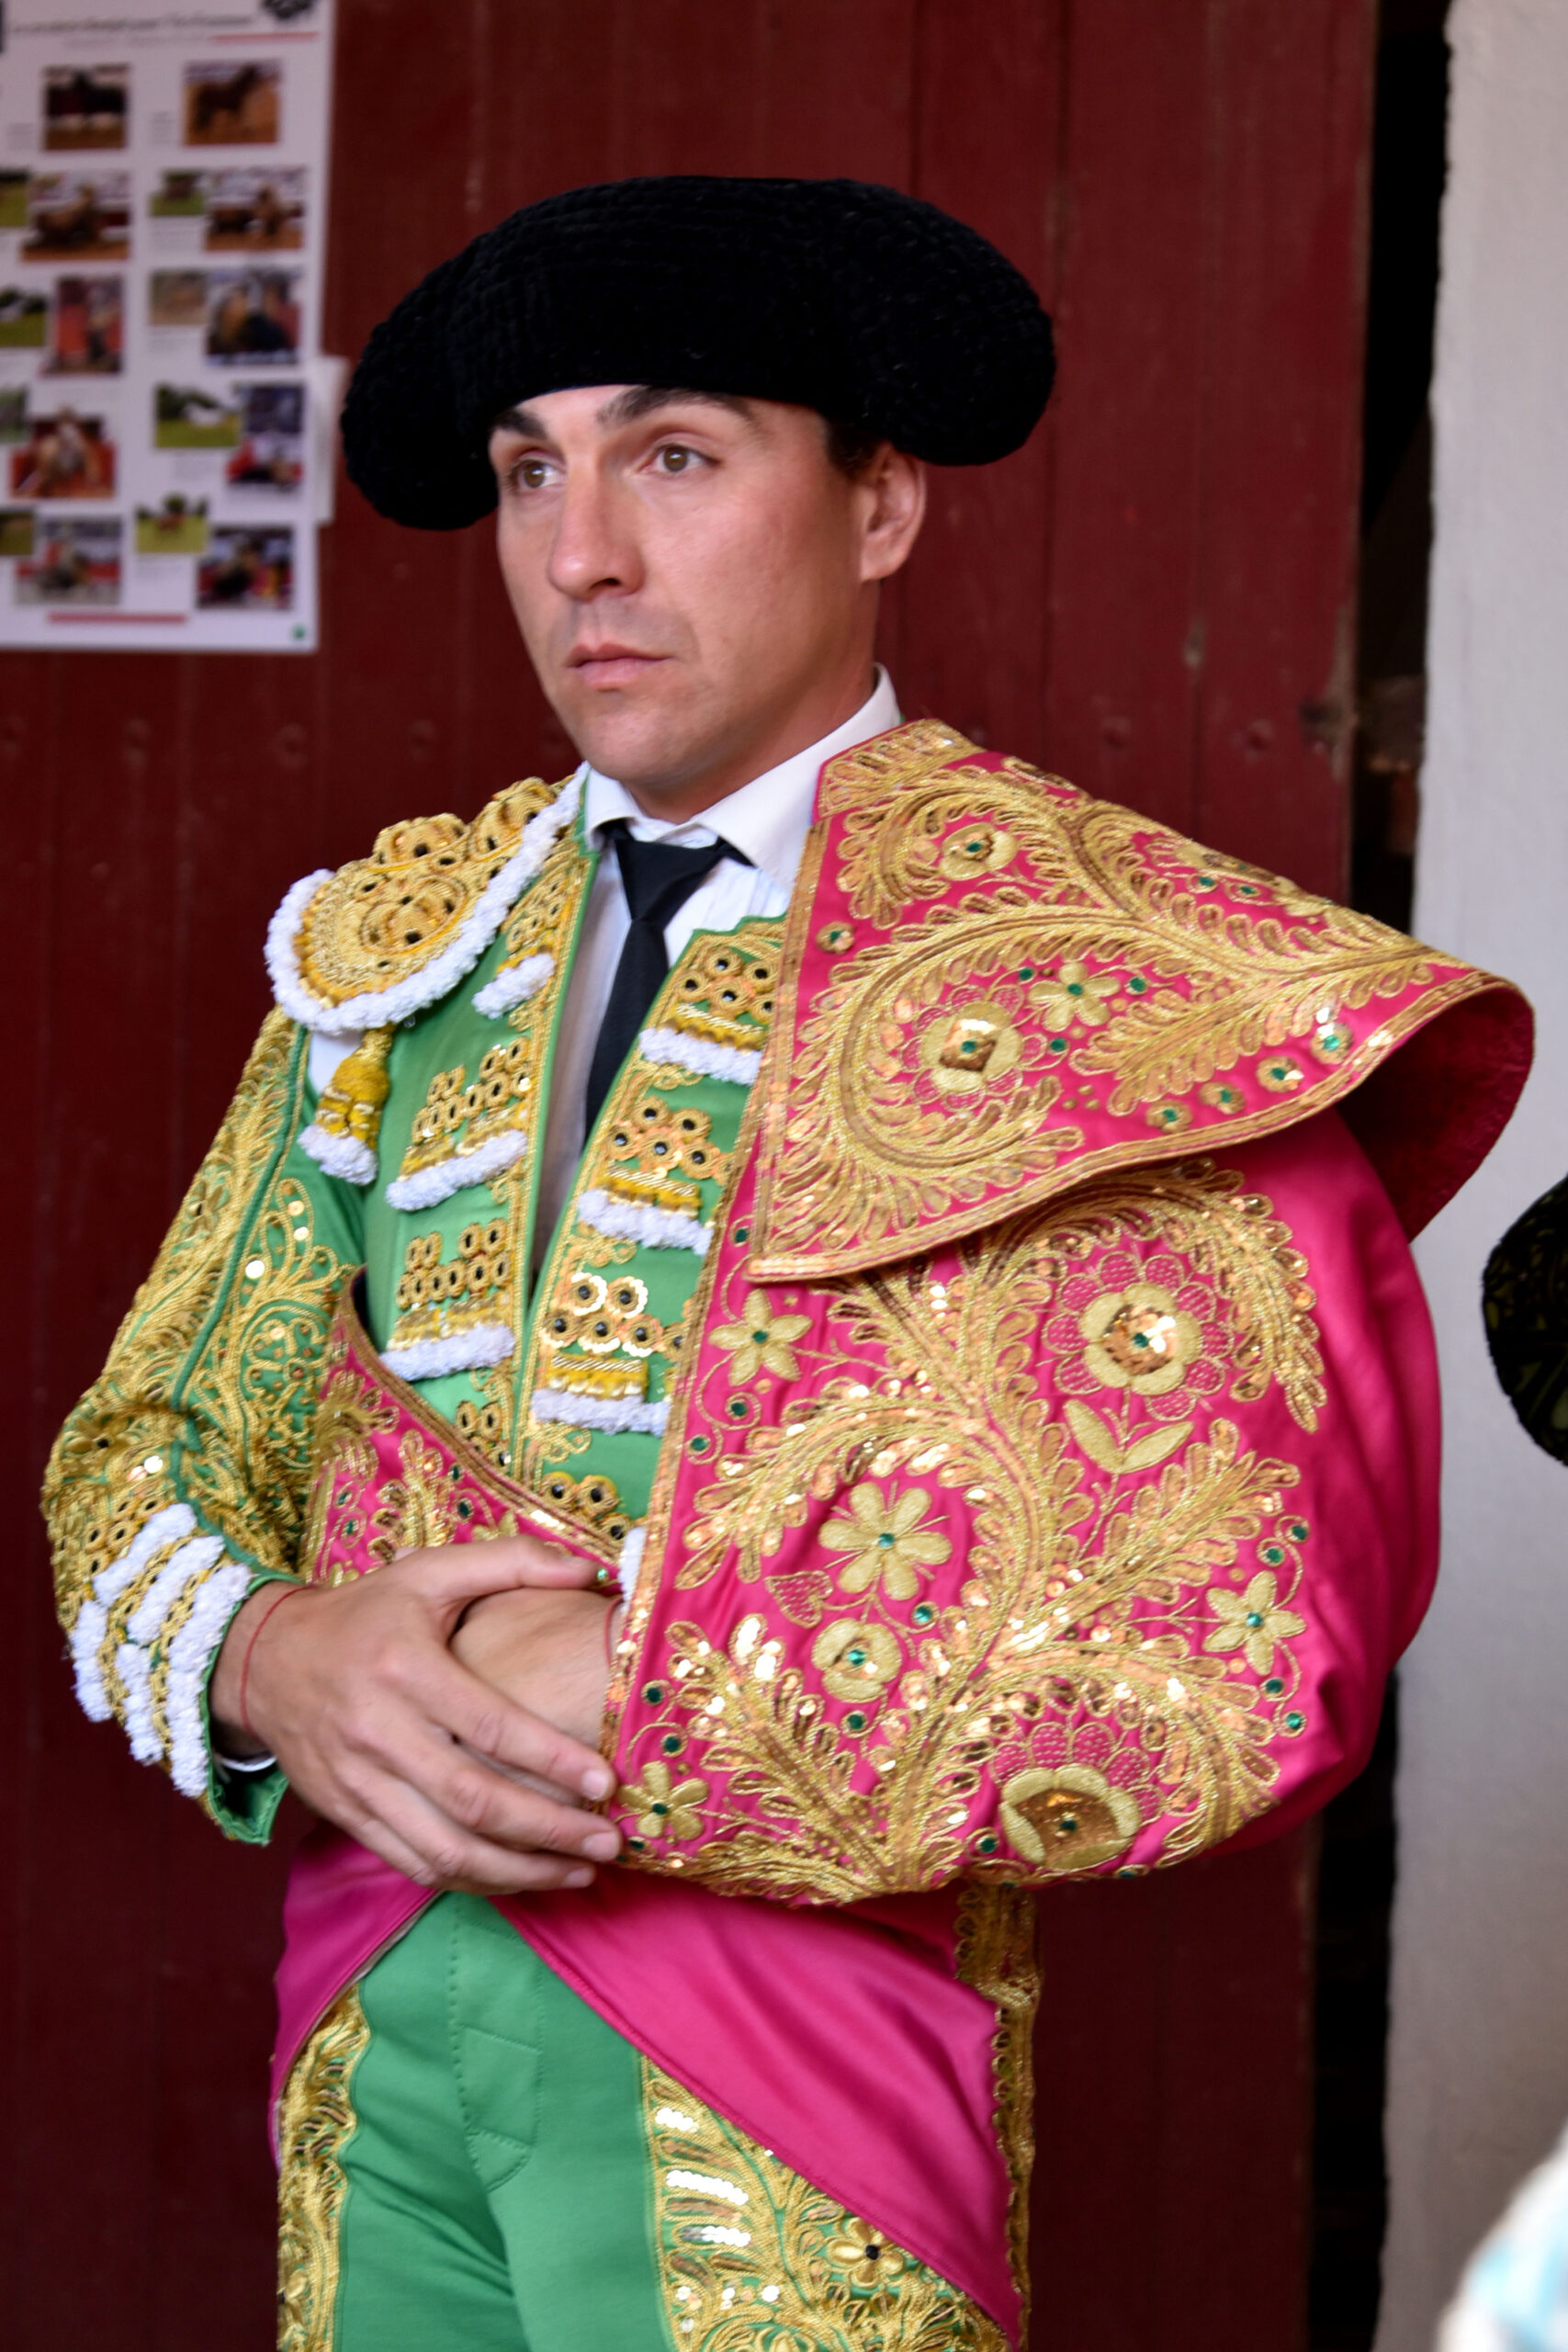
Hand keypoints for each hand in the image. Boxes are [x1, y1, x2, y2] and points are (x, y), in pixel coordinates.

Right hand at [209, 1538, 621, 1895]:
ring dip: (518, 1872)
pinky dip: (470, 1882)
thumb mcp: (429, 1570)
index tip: (604, 1783)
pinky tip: (519, 1878)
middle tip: (606, 1844)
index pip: (488, 1726)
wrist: (265, 1660)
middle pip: (472, 1800)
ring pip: (444, 1849)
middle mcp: (378, 1731)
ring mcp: (357, 1782)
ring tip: (577, 1875)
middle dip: (548, 1830)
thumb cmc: (365, 1613)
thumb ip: (510, 1562)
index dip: (550, 1759)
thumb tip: (589, 1568)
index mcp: (406, 1669)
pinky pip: (413, 1864)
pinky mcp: (346, 1815)